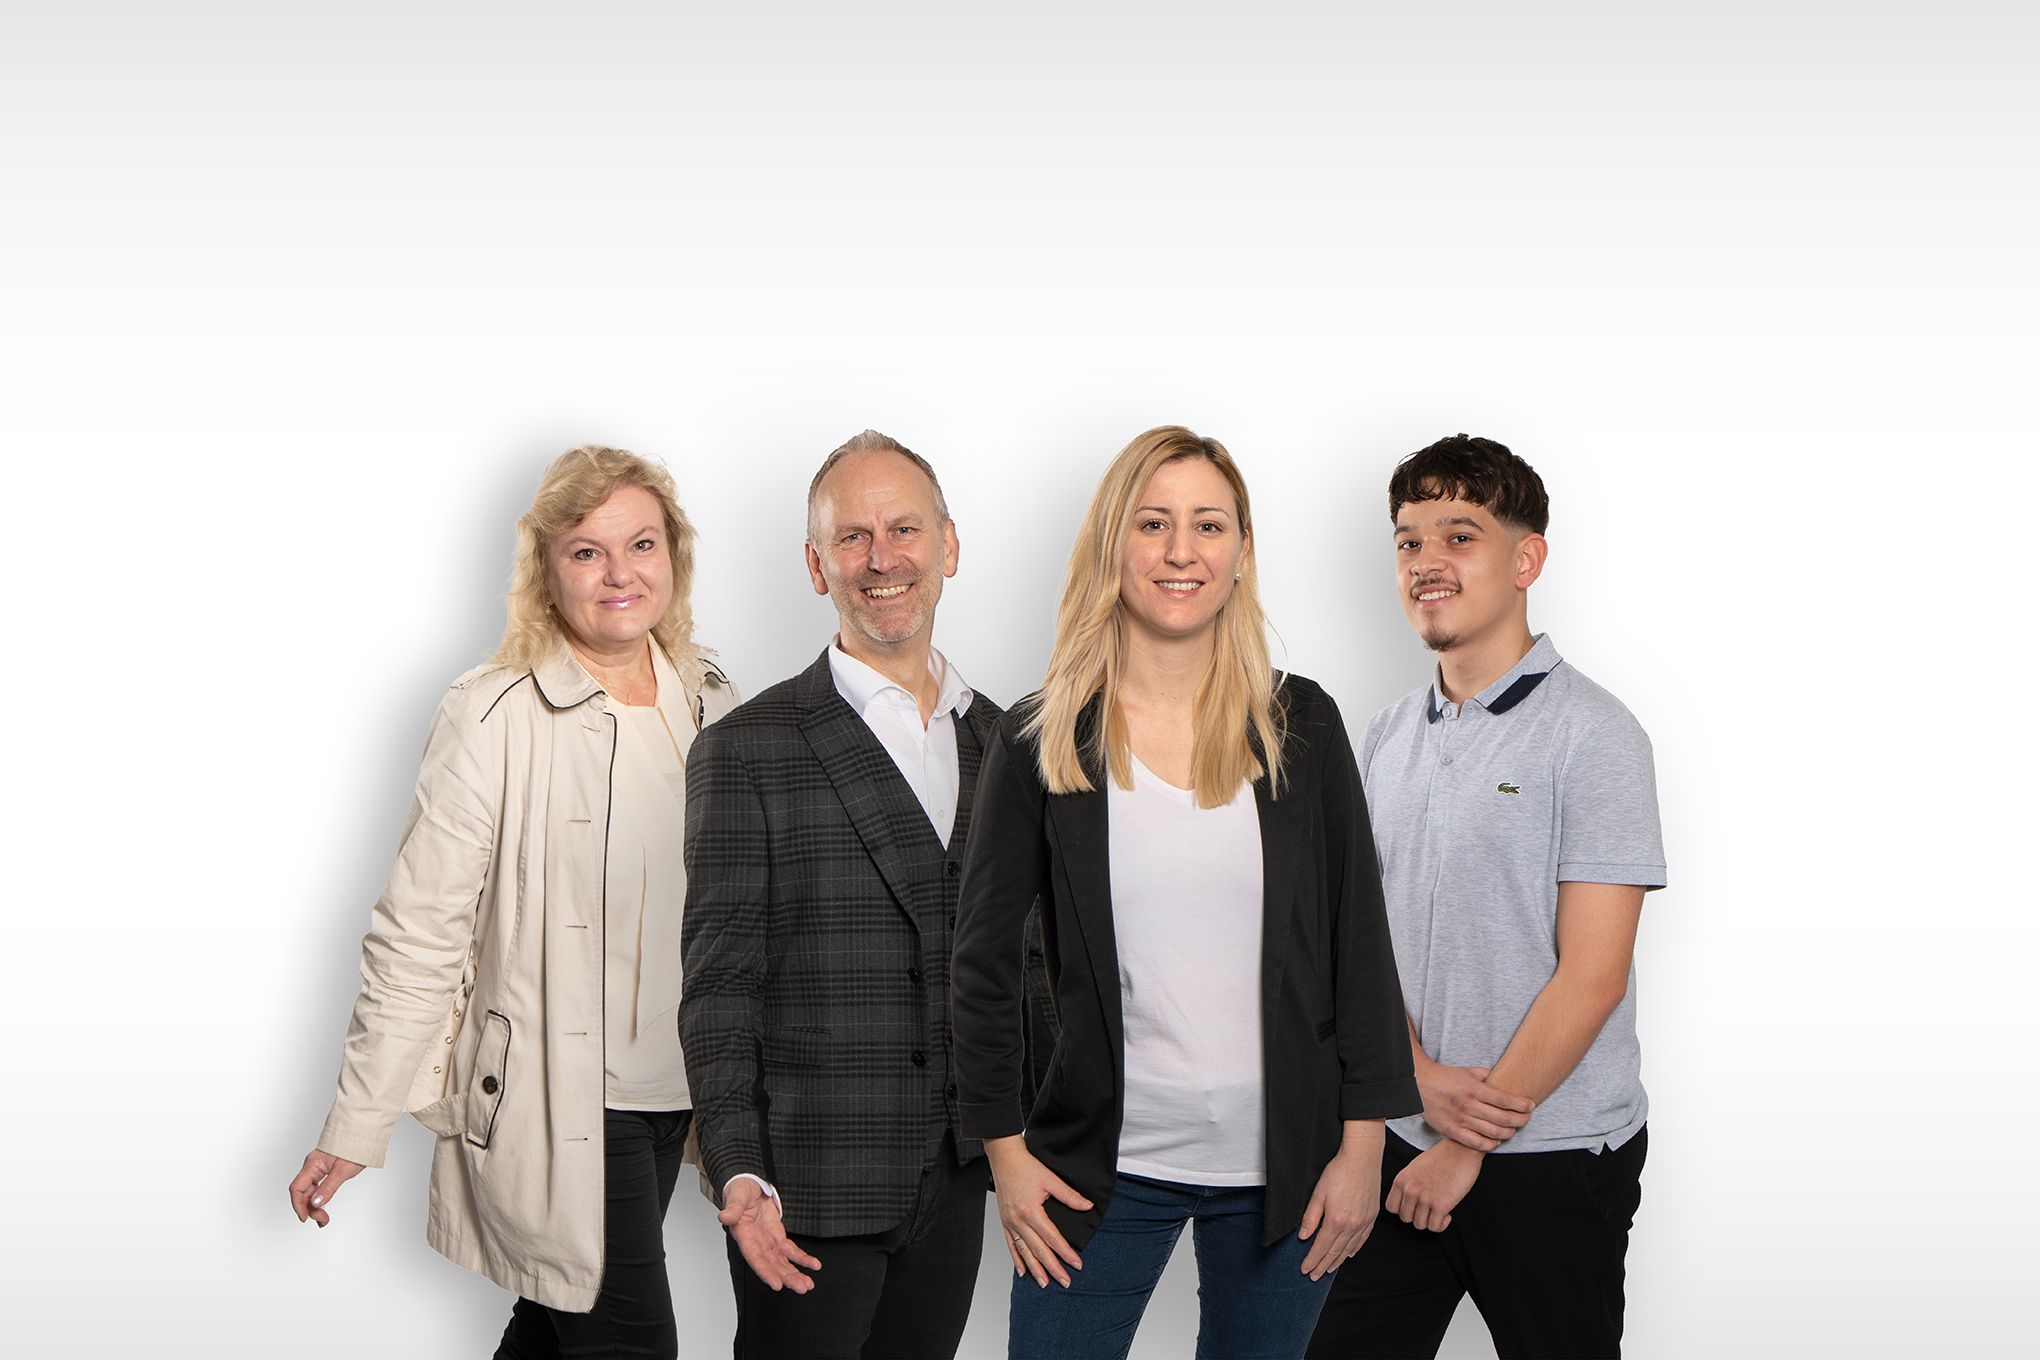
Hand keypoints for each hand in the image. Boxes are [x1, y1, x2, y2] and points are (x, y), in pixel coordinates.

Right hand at [289, 1149, 365, 1227]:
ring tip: (323, 1218)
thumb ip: (328, 1187)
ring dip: (314, 1205)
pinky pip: (316, 1186)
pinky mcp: (324, 1168)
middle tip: (323, 1220)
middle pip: (303, 1192)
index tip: (306, 1218)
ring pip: (310, 1190)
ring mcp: (317, 1167)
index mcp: (312, 1164)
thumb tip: (315, 1203)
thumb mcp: (343, 1171)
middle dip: (310, 1208)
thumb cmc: (354, 1147)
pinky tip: (322, 1206)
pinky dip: (319, 1197)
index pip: (297, 1188)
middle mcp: (311, 1166)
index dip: (298, 1205)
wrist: (363, 1133)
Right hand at [721, 1178, 821, 1292]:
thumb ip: (732, 1209)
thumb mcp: (736, 1197)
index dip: (766, 1272)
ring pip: (782, 1263)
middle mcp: (757, 1244)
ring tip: (808, 1285)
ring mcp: (768, 1243)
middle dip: (787, 1278)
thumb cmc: (739, 1192)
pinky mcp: (778, 1237)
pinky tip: (813, 1265)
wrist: (749, 1186)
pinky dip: (802, 1259)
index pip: (755, 1259)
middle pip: (772, 1266)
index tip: (777, 1285)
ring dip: (795, 1274)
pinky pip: (791, 1251)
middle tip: (802, 1288)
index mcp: (745, 1237)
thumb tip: (724, 1217)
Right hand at [985, 1134, 1091, 1287]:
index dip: (1066, 1253)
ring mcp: (1009, 1223)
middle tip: (1065, 1282)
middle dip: (1053, 1268)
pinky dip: (1017, 1259)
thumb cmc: (1026, 1166)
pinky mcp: (1005, 1222)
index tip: (1077, 1265)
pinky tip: (1023, 1271)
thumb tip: (1088, 1206)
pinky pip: (1010, 1245)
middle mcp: (1018, 1221)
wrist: (1004, 1158)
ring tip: (1045, 1283)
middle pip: (1038, 1250)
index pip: (1052, 1238)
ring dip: (1035, 1269)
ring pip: (1024, 1252)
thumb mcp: (1051, 1179)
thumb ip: (1069, 1195)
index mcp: (1031, 1211)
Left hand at [1297, 1122, 1384, 1279]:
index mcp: (1336, 1221)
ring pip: (1348, 1249)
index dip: (1311, 1260)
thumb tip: (1304, 1237)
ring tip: (1327, 1270)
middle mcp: (1352, 1226)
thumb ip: (1311, 1217)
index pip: (1321, 1247)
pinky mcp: (1371, 1218)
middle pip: (1334, 1252)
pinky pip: (1361, 1240)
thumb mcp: (1318, 1193)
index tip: (1304, 1269)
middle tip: (1313, 1276)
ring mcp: (1363, 1223)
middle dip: (1322, 1265)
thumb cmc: (1339, 1172)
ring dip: (1337, 1261)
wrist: (1362, 1159)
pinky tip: (1348, 1255)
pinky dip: (1353, 1250)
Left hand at [1385, 1140, 1482, 1231]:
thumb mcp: (1415, 1167)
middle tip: (1429, 1209)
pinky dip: (1441, 1224)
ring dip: (1430, 1220)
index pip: (1391, 1207)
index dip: (1403, 1209)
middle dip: (1417, 1215)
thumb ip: (1408, 1184)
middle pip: (1405, 1218)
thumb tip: (1407, 1201)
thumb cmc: (1441, 1157)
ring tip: (1438, 1210)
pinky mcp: (1441, 1205)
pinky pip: (1435, 1227)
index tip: (1413, 1207)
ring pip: (1420, 1224)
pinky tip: (1447, 1214)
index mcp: (1401, 1180)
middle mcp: (1410, 1190)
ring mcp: (1425, 1198)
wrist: (1461, 1149)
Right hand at [1414, 1055, 1534, 1152]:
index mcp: (1473, 1088)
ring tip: (1512, 1129)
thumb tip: (1506, 1082)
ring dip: (1508, 1132)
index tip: (1531, 1105)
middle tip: (1526, 1119)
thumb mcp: (1468, 1072)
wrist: (1419, 1086)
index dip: (1522, 1104)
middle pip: (1503, 1118)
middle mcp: (1467, 1105)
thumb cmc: (1446, 1078)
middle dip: (1520, 1120)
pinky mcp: (1451, 1131)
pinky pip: (1477, 1143)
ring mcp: (1459, 1120)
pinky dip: (1491, 1144)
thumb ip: (1488, 1076)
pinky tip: (1496, 1140)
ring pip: (1493, 1133)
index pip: (1505, 1100)